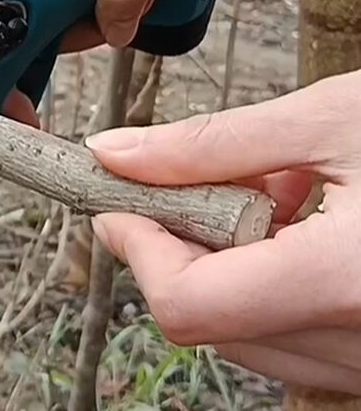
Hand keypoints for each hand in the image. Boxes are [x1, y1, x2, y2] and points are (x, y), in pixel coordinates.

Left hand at [87, 70, 360, 394]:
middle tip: (174, 183)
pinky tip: (295, 222)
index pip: (191, 304)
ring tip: (261, 191)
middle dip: (173, 249)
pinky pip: (293, 335)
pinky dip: (266, 280)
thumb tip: (116, 152)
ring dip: (222, 264)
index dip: (137, 248)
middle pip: (209, 322)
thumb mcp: (331, 117)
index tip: (116, 198)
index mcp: (350, 282)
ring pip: (247, 334)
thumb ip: (212, 142)